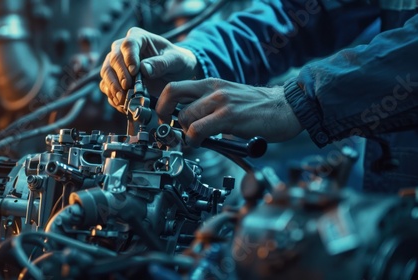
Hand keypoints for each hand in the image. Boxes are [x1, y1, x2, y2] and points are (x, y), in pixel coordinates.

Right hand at [100, 27, 199, 111]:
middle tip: (127, 88)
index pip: (128, 44)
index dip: (129, 58)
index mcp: (138, 37)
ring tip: (123, 99)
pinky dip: (112, 96)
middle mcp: (123, 48)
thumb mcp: (176, 60)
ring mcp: (117, 64)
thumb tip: (144, 69)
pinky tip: (122, 104)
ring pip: (106, 72)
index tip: (134, 72)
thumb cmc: (177, 62)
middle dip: (119, 75)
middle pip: (113, 58)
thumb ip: (162, 63)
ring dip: (113, 87)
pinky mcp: (115, 78)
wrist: (175, 73)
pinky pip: (107, 86)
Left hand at [156, 78, 302, 145]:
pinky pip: (199, 130)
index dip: (161, 105)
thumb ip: (207, 107)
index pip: (173, 87)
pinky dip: (194, 140)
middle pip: (172, 98)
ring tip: (195, 140)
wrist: (287, 107)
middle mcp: (213, 89)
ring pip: (184, 117)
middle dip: (167, 120)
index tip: (162, 119)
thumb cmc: (258, 108)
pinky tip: (203, 143)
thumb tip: (186, 125)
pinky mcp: (230, 117)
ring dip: (184, 133)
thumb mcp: (228, 99)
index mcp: (210, 84)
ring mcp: (221, 101)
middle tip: (174, 133)